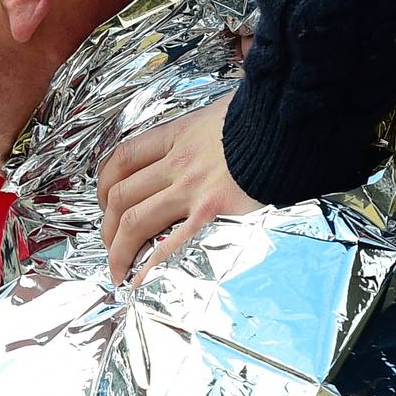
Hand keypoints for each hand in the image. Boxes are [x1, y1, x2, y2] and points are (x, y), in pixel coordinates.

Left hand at [97, 93, 261, 285]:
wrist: (290, 126)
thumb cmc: (265, 119)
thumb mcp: (224, 114)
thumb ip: (207, 131)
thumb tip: (211, 135)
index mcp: (179, 135)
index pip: (124, 158)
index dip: (105, 182)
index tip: (106, 201)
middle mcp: (177, 162)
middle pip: (122, 195)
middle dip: (107, 224)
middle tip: (109, 243)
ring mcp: (192, 189)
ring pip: (135, 220)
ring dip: (118, 248)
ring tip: (117, 269)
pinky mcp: (211, 212)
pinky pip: (170, 244)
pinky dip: (149, 266)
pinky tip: (140, 281)